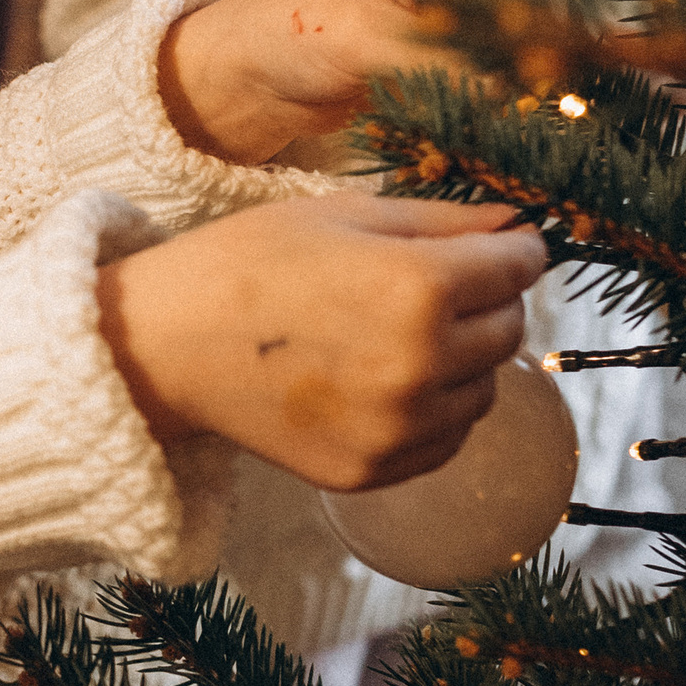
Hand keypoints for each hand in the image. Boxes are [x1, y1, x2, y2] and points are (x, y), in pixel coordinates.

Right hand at [97, 192, 546, 489]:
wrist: (165, 346)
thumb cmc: (249, 262)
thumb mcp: (345, 214)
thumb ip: (443, 221)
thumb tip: (518, 228)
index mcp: (419, 286)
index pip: (520, 267)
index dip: (511, 250)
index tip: (495, 248)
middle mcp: (420, 365)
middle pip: (508, 330)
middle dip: (486, 303)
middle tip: (434, 290)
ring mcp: (397, 428)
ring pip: (484, 391)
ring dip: (461, 363)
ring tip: (399, 340)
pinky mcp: (371, 471)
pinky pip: (444, 440)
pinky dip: (431, 413)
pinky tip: (381, 383)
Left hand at [160, 0, 529, 165]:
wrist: (235, 80)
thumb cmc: (282, 33)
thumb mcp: (364, 41)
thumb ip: (439, 64)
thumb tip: (511, 96)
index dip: (544, 21)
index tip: (551, 73)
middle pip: (532, 9)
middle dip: (550, 58)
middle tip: (559, 108)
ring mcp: (455, 14)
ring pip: (520, 48)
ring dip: (535, 87)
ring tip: (551, 126)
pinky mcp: (447, 60)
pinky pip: (496, 80)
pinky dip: (508, 106)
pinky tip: (521, 134)